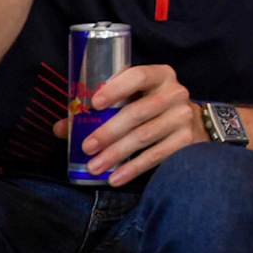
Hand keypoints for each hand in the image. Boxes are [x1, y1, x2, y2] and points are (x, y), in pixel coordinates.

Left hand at [53, 63, 205, 185]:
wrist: (192, 123)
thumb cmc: (151, 107)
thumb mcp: (132, 99)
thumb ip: (100, 109)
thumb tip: (61, 127)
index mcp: (159, 75)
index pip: (138, 75)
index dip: (116, 88)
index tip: (94, 103)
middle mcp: (175, 92)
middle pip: (139, 111)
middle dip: (109, 131)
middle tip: (87, 147)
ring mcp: (183, 116)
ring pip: (145, 135)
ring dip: (116, 153)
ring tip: (94, 167)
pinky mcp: (187, 140)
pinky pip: (157, 155)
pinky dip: (133, 168)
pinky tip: (115, 177)